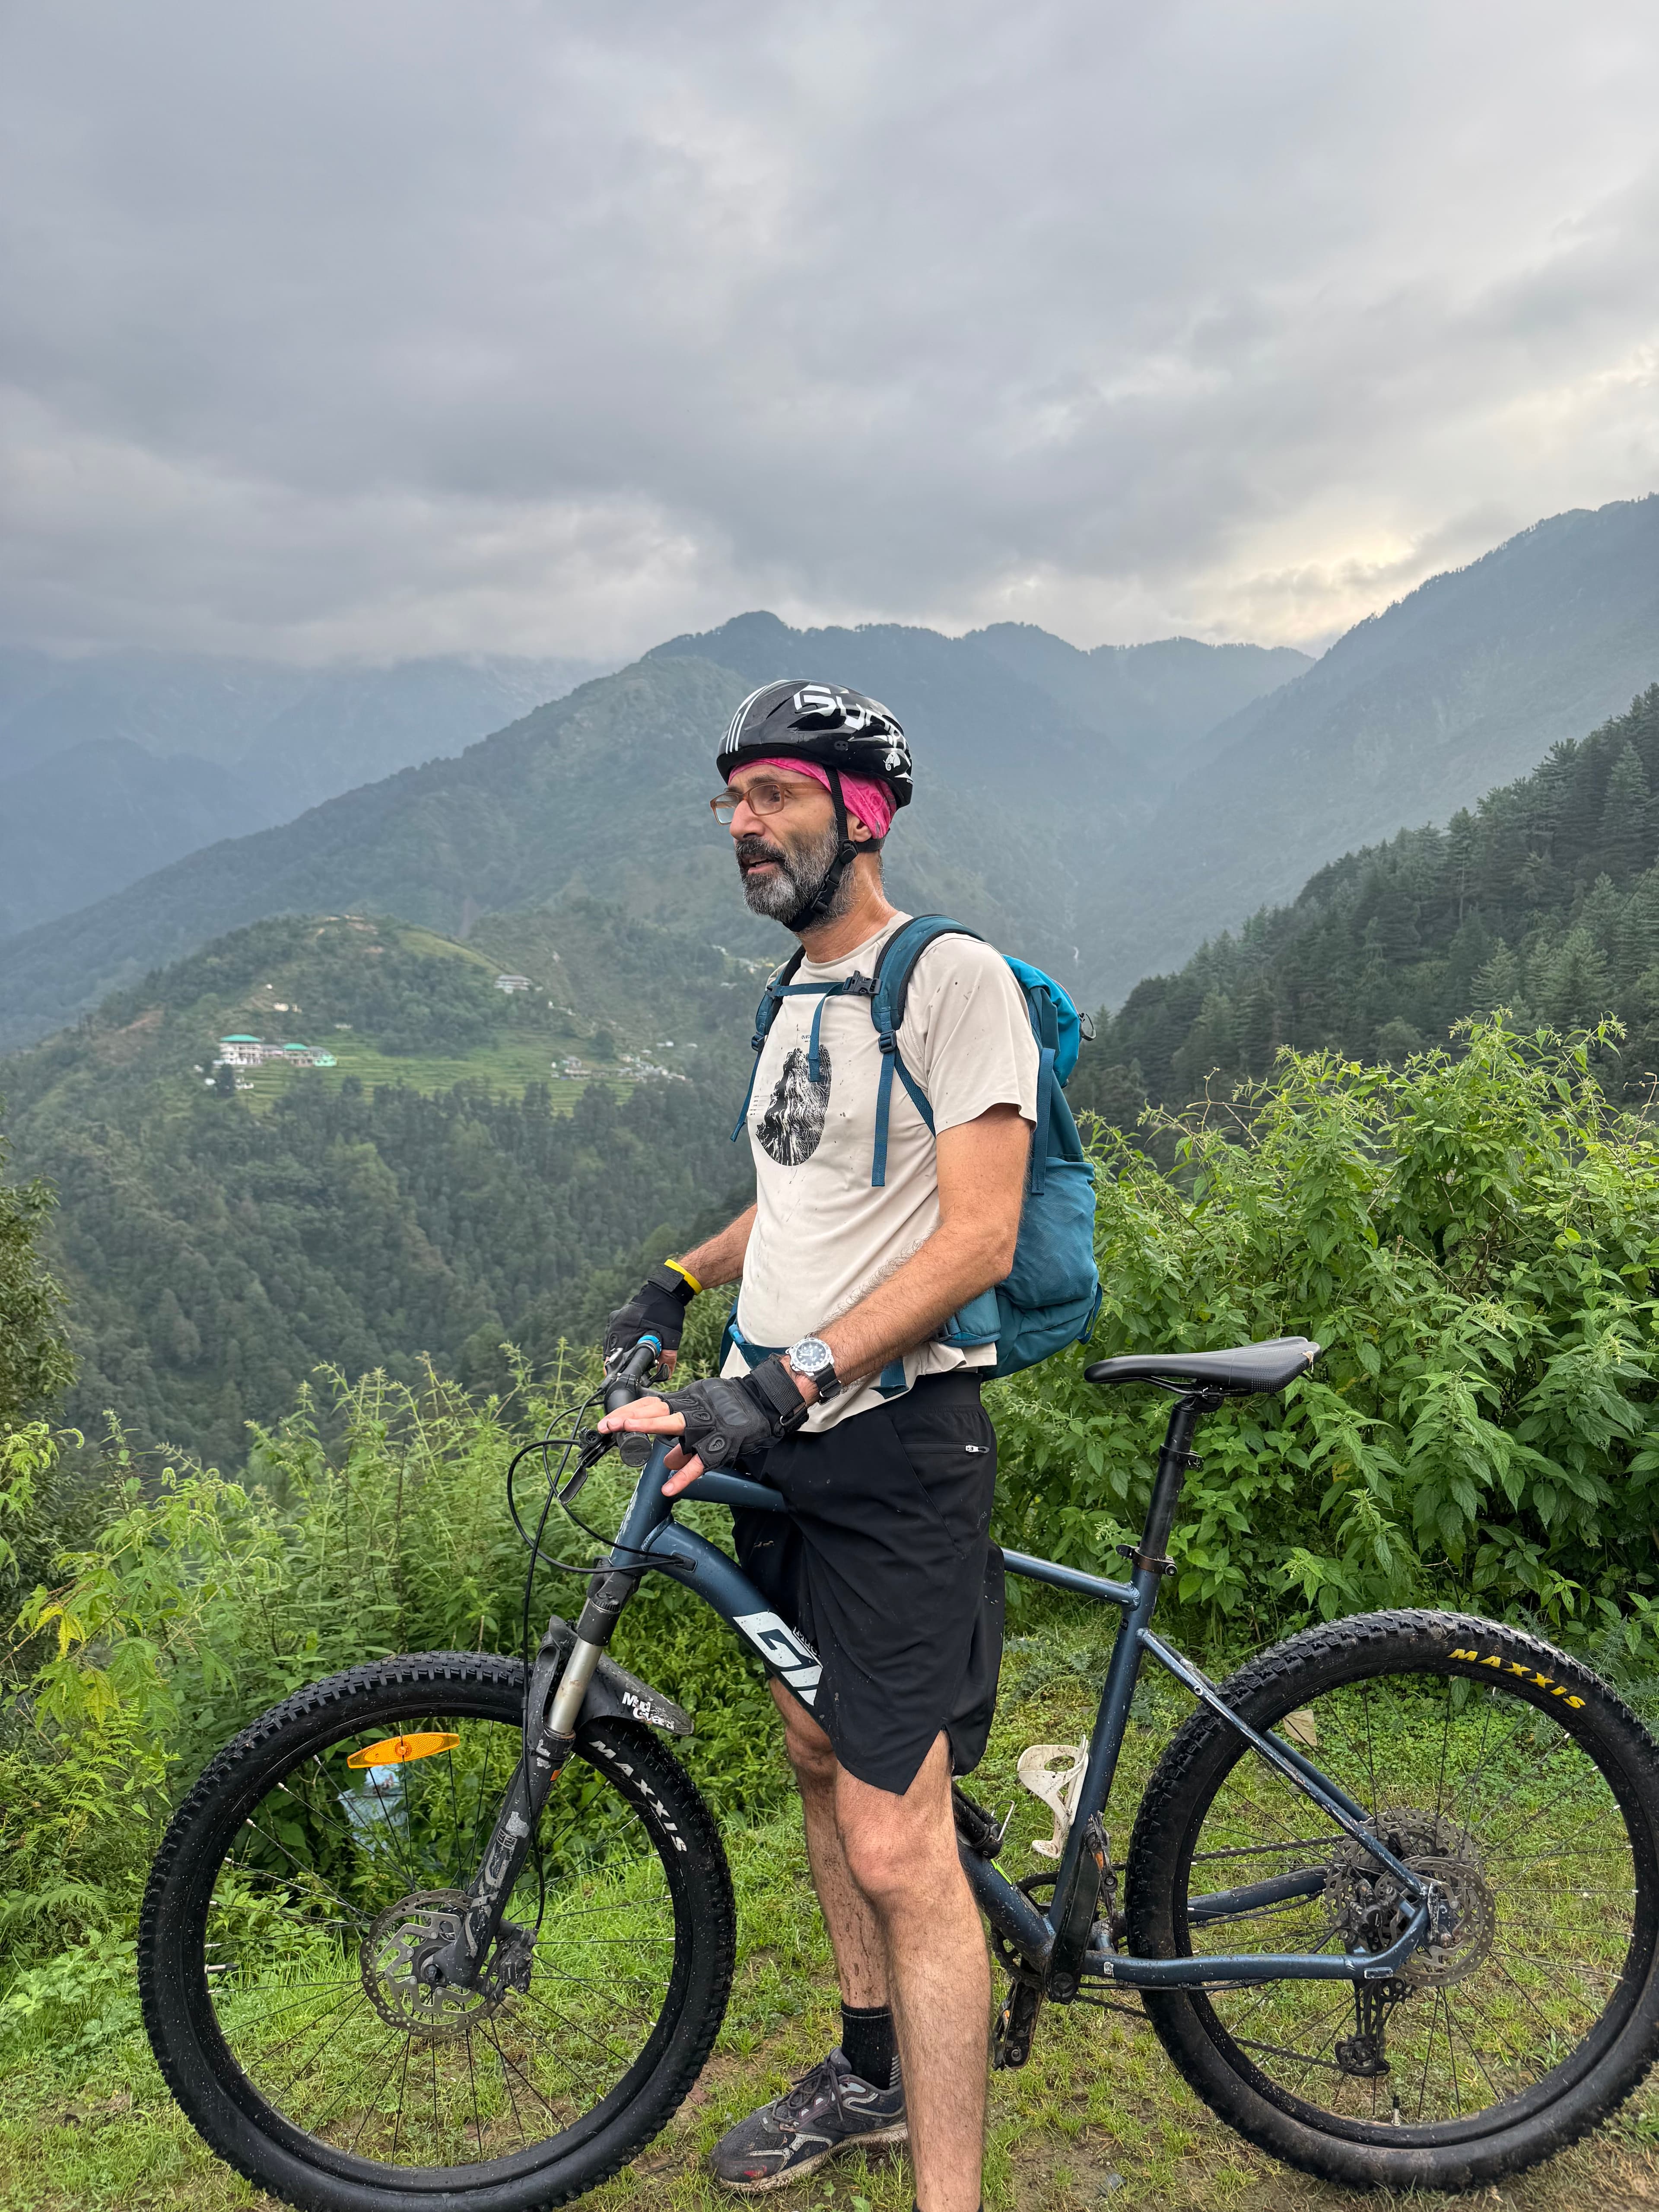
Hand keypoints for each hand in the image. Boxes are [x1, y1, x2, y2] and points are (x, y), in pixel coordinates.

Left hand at [597, 1361, 809, 1496]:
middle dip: (631, 1416)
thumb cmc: (735, 1410)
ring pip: (677, 1424)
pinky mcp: (724, 1441)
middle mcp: (696, 1410)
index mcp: (689, 1401)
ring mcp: (709, 1424)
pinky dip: (686, 1475)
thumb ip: (685, 1443)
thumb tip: (668, 1463)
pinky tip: (669, 1488)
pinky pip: (702, 1461)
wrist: (768, 1403)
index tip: (609, 1419)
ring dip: (650, 1424)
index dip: (631, 1410)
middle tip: (607, 1424)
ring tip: (627, 1428)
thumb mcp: (705, 1418)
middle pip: (658, 1409)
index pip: (654, 1403)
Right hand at [602, 1264, 695, 1372]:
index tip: (623, 1378)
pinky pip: (616, 1335)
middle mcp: (614, 1326)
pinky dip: (622, 1343)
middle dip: (620, 1363)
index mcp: (622, 1332)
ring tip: (633, 1359)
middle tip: (632, 1370)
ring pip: (612, 1344)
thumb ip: (668, 1357)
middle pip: (610, 1353)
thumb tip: (667, 1374)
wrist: (666, 1289)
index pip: (611, 1359)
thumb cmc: (667, 1311)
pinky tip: (633, 1346)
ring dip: (620, 1353)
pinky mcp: (618, 1318)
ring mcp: (615, 1321)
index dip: (617, 1372)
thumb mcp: (670, 1336)